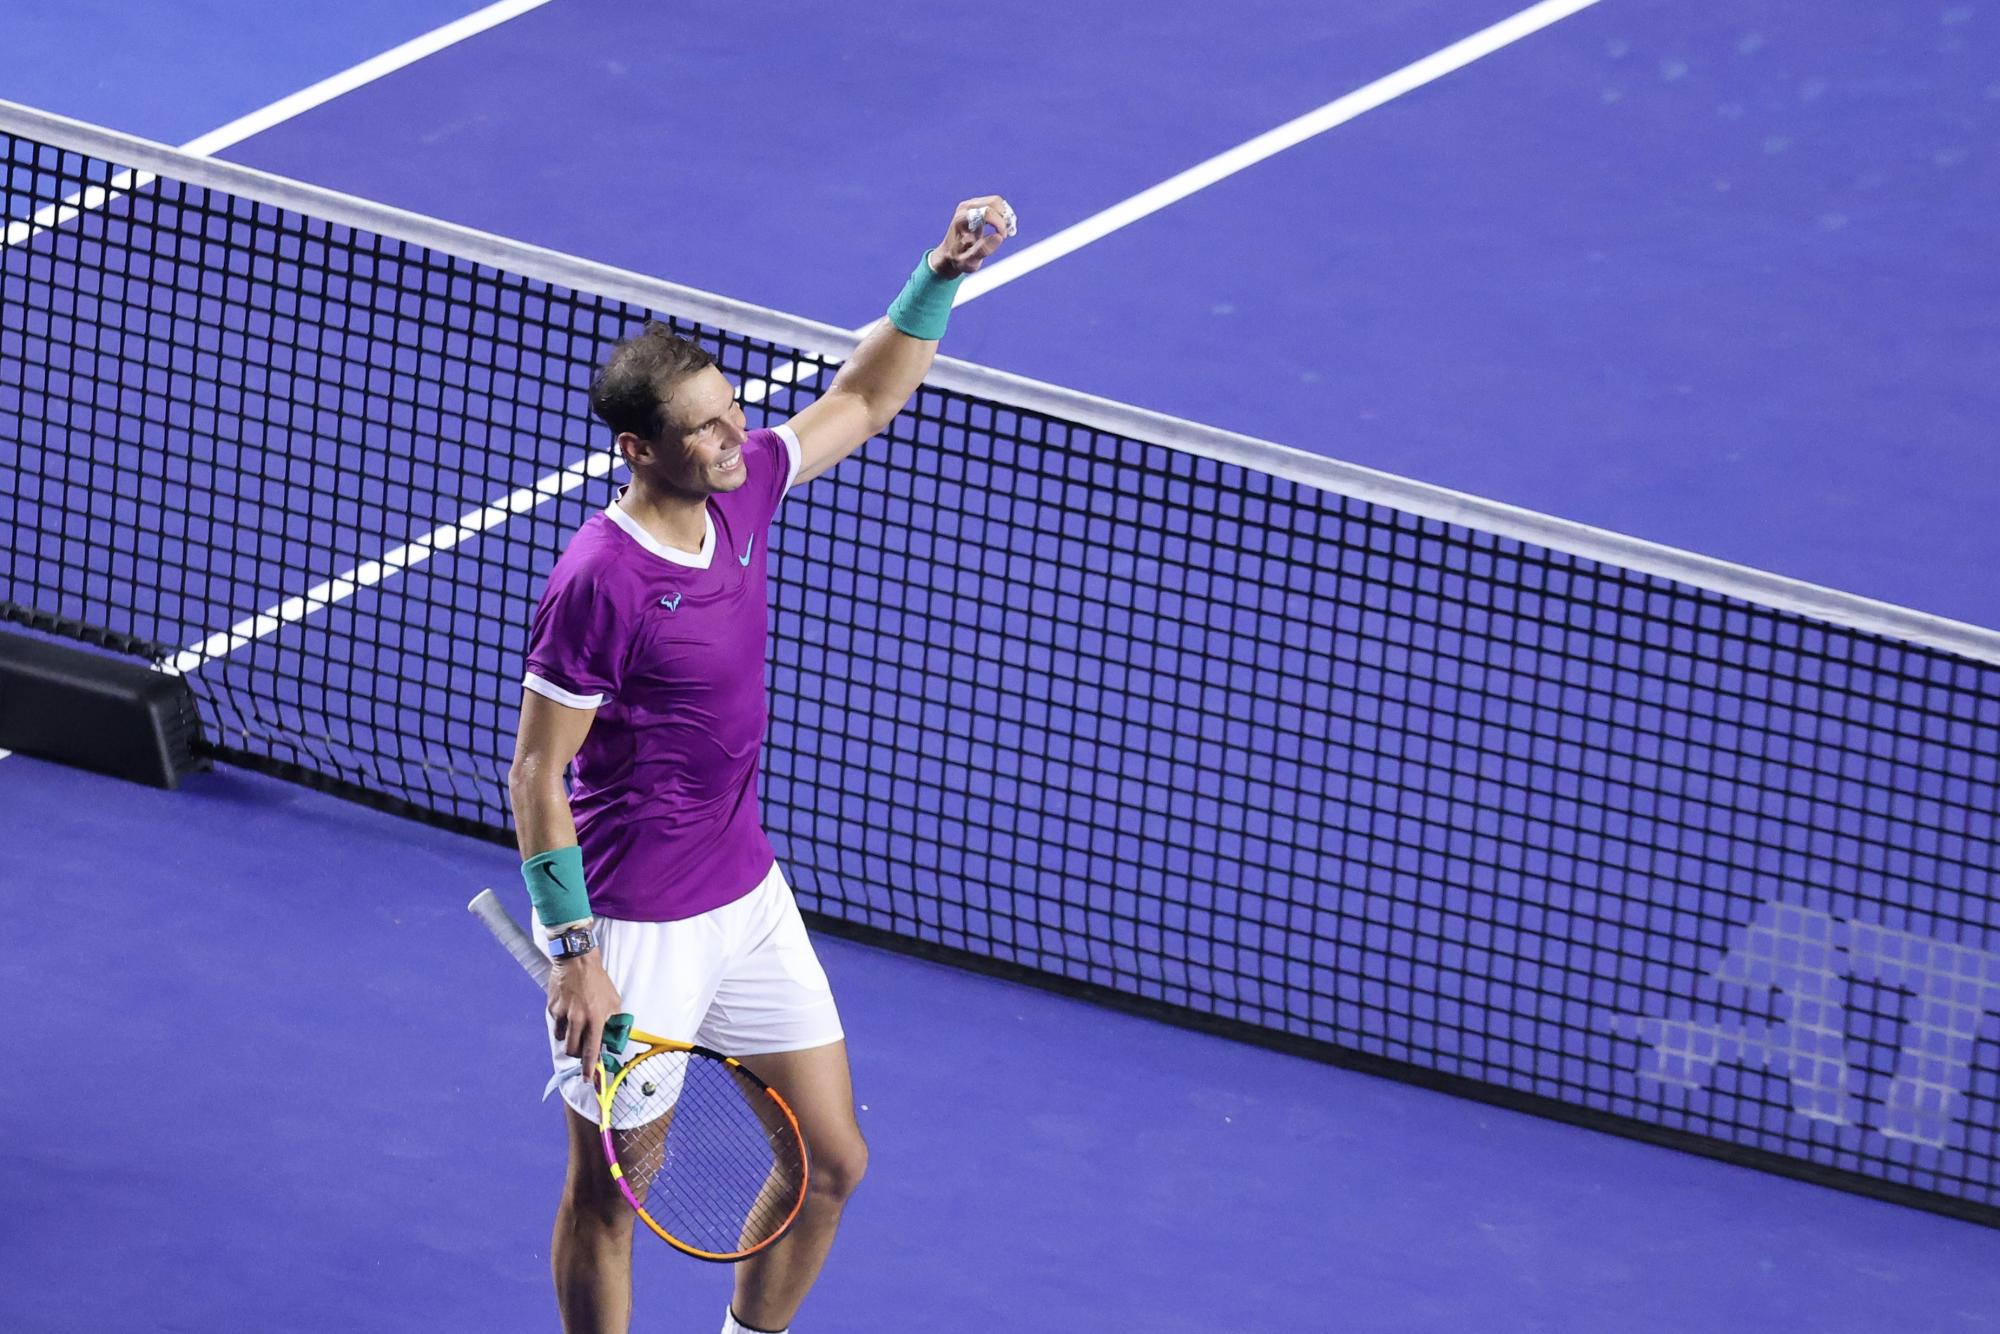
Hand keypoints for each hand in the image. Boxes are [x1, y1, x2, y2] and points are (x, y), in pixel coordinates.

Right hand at [548, 950, 623, 1078]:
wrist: (577, 961)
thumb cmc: (598, 981)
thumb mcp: (614, 1000)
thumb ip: (615, 1020)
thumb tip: (615, 1037)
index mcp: (596, 1018)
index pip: (592, 1050)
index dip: (590, 1068)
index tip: (588, 1080)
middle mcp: (578, 1019)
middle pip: (573, 1050)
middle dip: (577, 1054)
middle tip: (581, 1049)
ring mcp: (563, 1014)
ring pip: (562, 1040)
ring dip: (569, 1040)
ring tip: (575, 1027)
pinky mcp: (552, 1008)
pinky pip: (556, 1024)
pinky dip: (561, 1024)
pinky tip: (568, 1012)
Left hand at [930, 195, 1016, 277]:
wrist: (950, 253)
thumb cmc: (959, 259)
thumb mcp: (969, 261)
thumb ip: (983, 250)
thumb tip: (999, 236)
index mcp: (961, 220)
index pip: (987, 212)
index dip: (999, 223)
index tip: (1003, 236)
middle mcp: (965, 208)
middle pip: (993, 202)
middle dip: (1004, 218)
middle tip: (1008, 233)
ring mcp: (970, 204)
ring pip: (996, 201)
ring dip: (1005, 216)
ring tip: (1004, 232)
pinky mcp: (976, 205)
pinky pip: (995, 204)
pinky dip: (1002, 214)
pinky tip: (1001, 228)